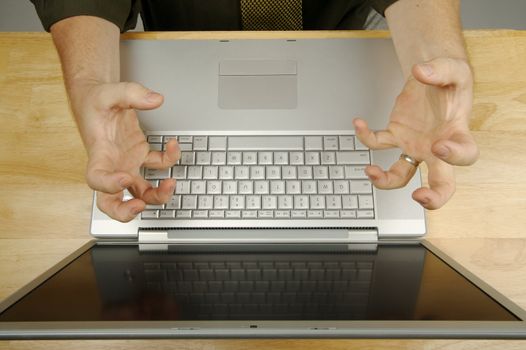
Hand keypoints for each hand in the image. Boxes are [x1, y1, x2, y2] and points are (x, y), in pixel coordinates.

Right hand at [71, 82, 179, 221]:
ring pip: (139, 193)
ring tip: (171, 184)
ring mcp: (126, 164)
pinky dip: (169, 162)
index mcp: (98, 154)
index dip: (107, 185)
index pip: (95, 179)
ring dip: (156, 196)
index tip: (123, 180)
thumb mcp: (110, 91)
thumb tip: (154, 99)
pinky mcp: (139, 158)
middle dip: (125, 212)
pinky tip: (174, 146)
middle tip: (140, 206)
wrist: (98, 99)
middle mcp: (112, 165)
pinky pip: (156, 167)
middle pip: (111, 201)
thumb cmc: (97, 101)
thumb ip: (131, 93)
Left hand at [353, 57, 478, 208]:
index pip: (466, 154)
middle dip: (433, 197)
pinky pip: (378, 143)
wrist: (432, 76)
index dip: (455, 156)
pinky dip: (366, 136)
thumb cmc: (448, 80)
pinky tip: (359, 123)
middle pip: (441, 183)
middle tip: (420, 197)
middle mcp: (436, 148)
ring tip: (371, 171)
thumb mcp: (454, 68)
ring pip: (401, 175)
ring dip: (385, 180)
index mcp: (458, 134)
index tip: (440, 147)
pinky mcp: (395, 137)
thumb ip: (441, 69)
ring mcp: (414, 146)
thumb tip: (421, 72)